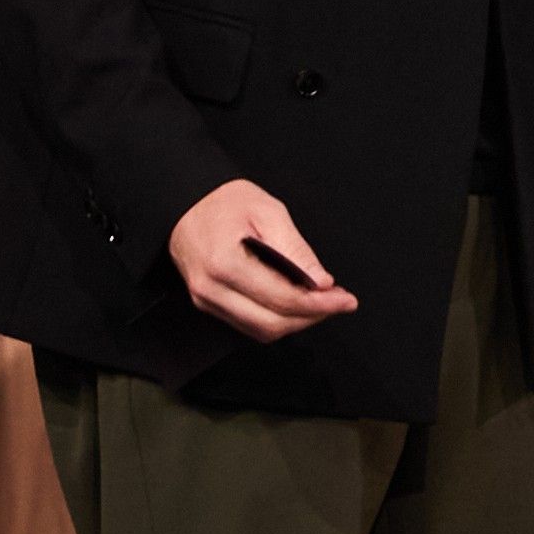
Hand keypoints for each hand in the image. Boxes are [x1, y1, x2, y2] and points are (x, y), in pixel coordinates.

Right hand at [167, 180, 358, 341]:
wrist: (188, 203)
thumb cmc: (226, 203)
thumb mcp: (269, 212)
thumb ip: (296, 249)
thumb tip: (321, 282)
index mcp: (225, 263)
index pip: (281, 299)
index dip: (319, 304)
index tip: (345, 300)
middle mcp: (211, 289)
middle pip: (271, 324)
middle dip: (312, 317)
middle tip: (339, 302)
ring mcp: (206, 300)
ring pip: (260, 330)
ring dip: (296, 322)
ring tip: (321, 303)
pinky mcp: (208, 304)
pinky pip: (248, 324)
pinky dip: (277, 319)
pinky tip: (296, 303)